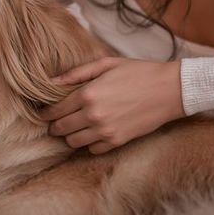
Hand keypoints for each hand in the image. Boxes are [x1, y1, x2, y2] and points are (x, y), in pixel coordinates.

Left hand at [41, 57, 185, 153]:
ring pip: (73, 142)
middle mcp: (93, 115)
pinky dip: (89, 143)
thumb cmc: (138, 72)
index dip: (46, 113)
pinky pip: (93, 149)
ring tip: (75, 127)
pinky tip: (94, 133)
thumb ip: (77, 73)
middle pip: (61, 129)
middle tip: (56, 122)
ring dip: (70, 136)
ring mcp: (105, 131)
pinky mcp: (117, 141)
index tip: (44, 113)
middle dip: (55, 126)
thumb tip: (51, 81)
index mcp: (88, 94)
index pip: (55, 110)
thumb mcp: (106, 65)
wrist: (169, 90)